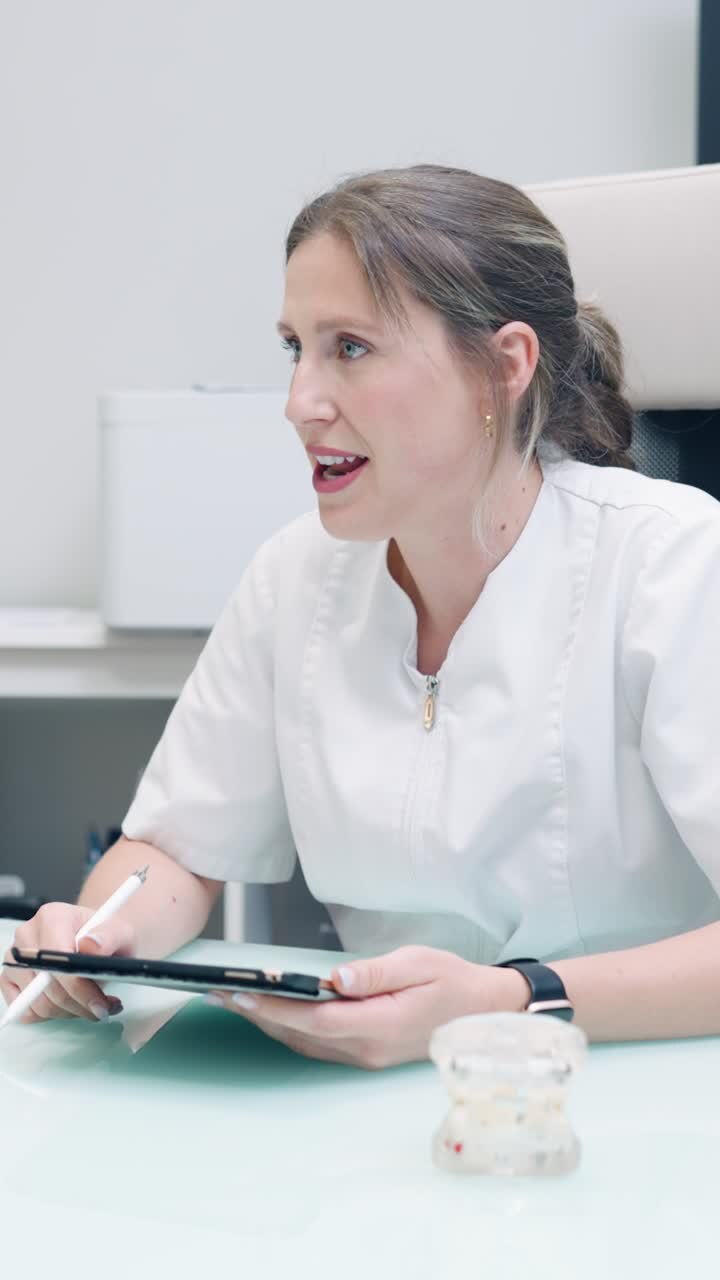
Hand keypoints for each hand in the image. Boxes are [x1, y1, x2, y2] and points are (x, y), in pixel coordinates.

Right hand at [0, 903, 135, 1022]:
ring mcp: (15, 959)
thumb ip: (109, 936)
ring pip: (38, 1004)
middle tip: (104, 1008)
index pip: (57, 960)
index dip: (79, 987)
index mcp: (52, 916)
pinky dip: (53, 1016)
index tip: (102, 1004)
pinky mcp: (10, 980)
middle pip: (46, 987)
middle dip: (79, 1005)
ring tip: (94, 1004)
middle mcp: (27, 935)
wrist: (99, 941)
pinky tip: (74, 1004)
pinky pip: (27, 1012)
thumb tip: (90, 946)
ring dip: (69, 1012)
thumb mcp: (121, 933)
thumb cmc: (107, 937)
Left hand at [205, 945, 526, 1068]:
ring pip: (304, 1042)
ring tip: (232, 998)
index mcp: (381, 1026)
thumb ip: (376, 972)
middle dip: (257, 1012)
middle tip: (218, 991)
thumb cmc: (451, 979)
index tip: (242, 989)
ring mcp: (365, 1056)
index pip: (316, 1018)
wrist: (483, 1010)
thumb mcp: (419, 963)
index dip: (276, 1005)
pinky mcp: (364, 1053)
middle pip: (301, 1033)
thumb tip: (336, 977)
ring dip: (267, 1021)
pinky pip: (317, 1044)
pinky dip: (288, 1029)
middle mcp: (367, 1049)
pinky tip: (270, 1011)